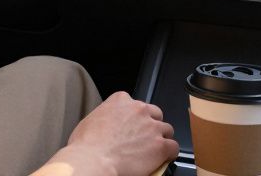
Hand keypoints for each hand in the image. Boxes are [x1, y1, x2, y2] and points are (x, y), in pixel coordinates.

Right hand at [39, 92, 177, 175]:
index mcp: (121, 100)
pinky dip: (169, 154)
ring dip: (161, 139)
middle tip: (144, 139)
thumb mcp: (92, 119)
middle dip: (151, 125)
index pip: (136, 104)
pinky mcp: (161, 145)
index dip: (136, 117)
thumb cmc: (87, 144)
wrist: (93, 159)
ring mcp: (152, 127)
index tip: (133, 126)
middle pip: (155, 114)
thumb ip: (106, 115)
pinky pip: (174, 147)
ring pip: (167, 130)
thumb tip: (107, 124)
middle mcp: (139, 109)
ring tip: (152, 151)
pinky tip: (162, 159)